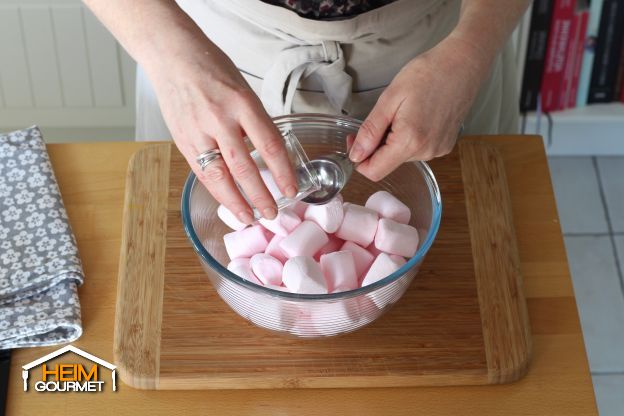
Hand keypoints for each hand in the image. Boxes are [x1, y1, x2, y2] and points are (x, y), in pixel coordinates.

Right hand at [144, 35, 296, 222]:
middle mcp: (220, 119)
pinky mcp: (182, 140)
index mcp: (242, 103)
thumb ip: (254, 121)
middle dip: (261, 196)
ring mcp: (198, 131)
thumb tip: (269, 152)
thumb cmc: (211, 68)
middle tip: (272, 214)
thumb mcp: (243, 89)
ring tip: (249, 218)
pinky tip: (226, 202)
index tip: (292, 189)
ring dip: (236, 202)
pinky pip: (201, 172)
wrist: (172, 56)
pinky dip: (216, 190)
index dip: (283, 172)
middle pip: (244, 167)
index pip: (269, 144)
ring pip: (219, 176)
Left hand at [348, 36, 488, 180]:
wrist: (463, 63)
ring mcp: (438, 151)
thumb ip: (371, 131)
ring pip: (402, 157)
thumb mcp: (390, 98)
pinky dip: (409, 138)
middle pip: (388, 163)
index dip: (359, 159)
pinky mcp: (445, 145)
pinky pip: (418, 150)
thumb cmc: (427, 74)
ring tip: (404, 112)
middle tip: (382, 116)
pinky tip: (416, 116)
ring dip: (394, 140)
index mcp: (410, 141)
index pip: (375, 172)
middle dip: (377, 145)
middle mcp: (426, 152)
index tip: (355, 139)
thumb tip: (356, 155)